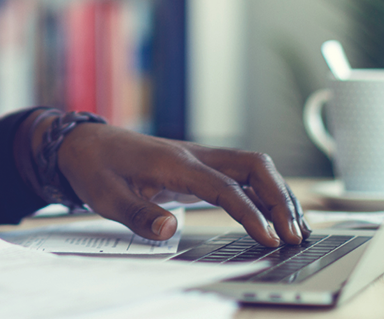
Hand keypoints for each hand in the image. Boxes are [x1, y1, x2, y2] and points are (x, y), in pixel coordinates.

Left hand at [55, 124, 308, 246]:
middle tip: (295, 236)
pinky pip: (243, 175)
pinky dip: (266, 192)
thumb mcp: (106, 196)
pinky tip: (276, 216)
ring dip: (279, 194)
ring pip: (254, 167)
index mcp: (175, 162)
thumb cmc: (96, 168)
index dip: (251, 213)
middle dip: (280, 199)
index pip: (225, 187)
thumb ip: (138, 214)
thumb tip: (171, 230)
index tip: (270, 239)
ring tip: (298, 230)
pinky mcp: (201, 167)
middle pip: (254, 166)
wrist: (85, 144)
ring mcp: (201, 159)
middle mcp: (195, 155)